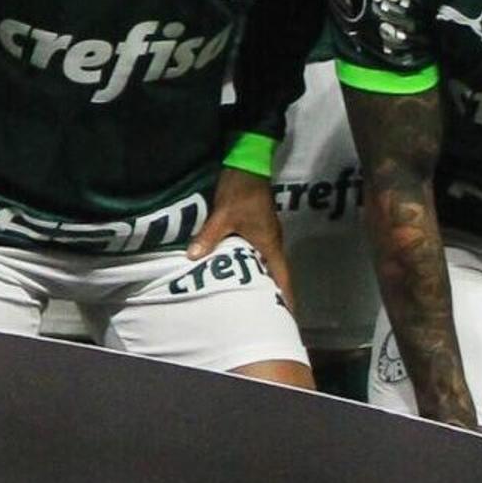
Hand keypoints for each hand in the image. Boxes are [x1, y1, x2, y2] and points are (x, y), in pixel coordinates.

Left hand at [198, 164, 293, 307]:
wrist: (247, 165)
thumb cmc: (240, 192)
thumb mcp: (224, 215)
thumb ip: (209, 237)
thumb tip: (193, 258)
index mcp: (270, 244)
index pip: (283, 277)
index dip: (286, 297)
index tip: (288, 317)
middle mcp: (272, 242)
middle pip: (277, 274)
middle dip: (274, 295)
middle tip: (267, 316)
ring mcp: (266, 235)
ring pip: (267, 265)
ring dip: (263, 281)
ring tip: (254, 302)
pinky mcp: (257, 229)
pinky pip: (258, 254)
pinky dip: (253, 267)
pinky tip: (241, 275)